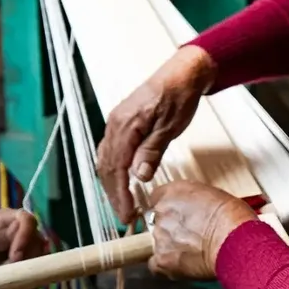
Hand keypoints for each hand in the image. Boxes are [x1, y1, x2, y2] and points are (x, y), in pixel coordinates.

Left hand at [0, 209, 45, 288]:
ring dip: (29, 271)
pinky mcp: (21, 266)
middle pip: (37, 239)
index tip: (15, 256)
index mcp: (5, 220)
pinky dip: (28, 283)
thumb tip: (21, 226)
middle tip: (13, 271)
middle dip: (29, 257)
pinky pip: (34, 273)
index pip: (27, 220)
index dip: (26, 236)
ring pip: (39, 257)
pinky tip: (16, 288)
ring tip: (12, 282)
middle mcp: (17, 232)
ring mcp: (21, 250)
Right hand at [98, 45, 217, 223]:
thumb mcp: (170, 126)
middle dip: (113, 194)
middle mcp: (114, 124)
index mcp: (125, 126)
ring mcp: (116, 122)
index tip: (126, 214)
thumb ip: (152, 151)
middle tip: (124, 216)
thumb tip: (138, 176)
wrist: (183, 72)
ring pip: (106, 160)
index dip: (119, 195)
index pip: (116, 169)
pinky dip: (114, 169)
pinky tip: (121, 180)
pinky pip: (111, 150)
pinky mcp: (122, 121)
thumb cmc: (180, 95)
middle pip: (106, 167)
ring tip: (123, 203)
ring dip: (112, 184)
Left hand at [147, 181, 255, 279]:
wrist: (234, 240)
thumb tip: (196, 209)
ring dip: (170, 245)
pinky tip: (182, 264)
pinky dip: (166, 265)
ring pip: (156, 241)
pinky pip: (155, 264)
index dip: (170, 207)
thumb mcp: (215, 195)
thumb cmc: (234, 217)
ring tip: (193, 250)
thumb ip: (195, 200)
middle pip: (157, 220)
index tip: (179, 214)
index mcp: (174, 192)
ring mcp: (159, 236)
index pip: (158, 197)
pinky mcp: (162, 260)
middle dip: (170, 227)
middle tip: (191, 233)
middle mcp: (162, 212)